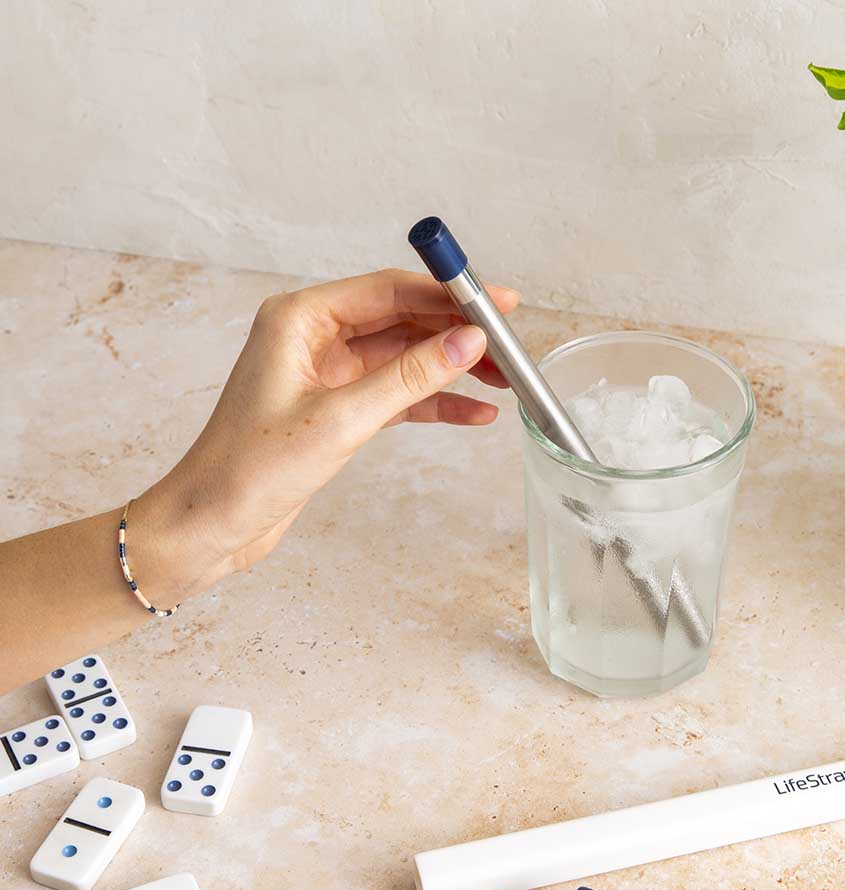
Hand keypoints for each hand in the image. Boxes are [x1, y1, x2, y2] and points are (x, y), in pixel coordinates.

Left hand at [136, 268, 517, 602]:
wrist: (213, 524)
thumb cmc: (252, 468)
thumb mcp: (342, 419)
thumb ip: (409, 378)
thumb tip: (468, 342)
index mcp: (300, 319)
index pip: (389, 290)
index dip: (448, 294)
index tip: (498, 303)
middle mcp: (313, 336)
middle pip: (402, 320)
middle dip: (456, 333)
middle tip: (510, 344)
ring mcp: (327, 372)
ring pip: (404, 357)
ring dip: (451, 368)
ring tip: (504, 379)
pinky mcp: (337, 408)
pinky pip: (397, 394)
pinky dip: (433, 403)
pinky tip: (473, 412)